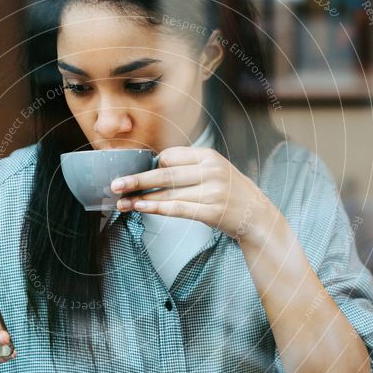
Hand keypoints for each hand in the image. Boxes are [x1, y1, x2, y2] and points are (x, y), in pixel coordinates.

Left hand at [111, 146, 275, 243]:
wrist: (257, 215)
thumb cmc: (230, 192)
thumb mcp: (214, 170)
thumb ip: (188, 167)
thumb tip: (152, 169)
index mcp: (208, 156)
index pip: (170, 157)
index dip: (151, 167)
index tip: (136, 175)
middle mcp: (211, 171)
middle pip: (165, 175)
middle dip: (136, 180)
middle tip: (114, 185)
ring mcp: (213, 191)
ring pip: (168, 194)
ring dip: (141, 199)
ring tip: (122, 202)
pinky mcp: (213, 211)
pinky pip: (178, 209)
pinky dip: (157, 208)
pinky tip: (141, 209)